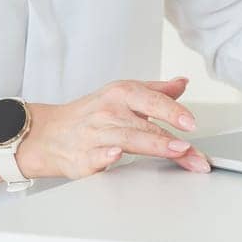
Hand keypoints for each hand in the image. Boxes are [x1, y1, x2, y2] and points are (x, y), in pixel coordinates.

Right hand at [17, 76, 210, 178]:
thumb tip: (183, 83)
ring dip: (153, 145)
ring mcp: (95, 135)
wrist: (48, 134)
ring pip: (127, 139)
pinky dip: (105, 156)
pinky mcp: (82, 158)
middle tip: (192, 150)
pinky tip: (117, 155)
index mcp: (121, 94)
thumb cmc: (91, 114)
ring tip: (176, 151)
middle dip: (171, 139)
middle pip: (145, 125)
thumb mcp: (123, 94)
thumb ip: (156, 91)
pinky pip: (95, 156)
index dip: (174, 111)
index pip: (152, 100)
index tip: (191, 122)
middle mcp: (109, 112)